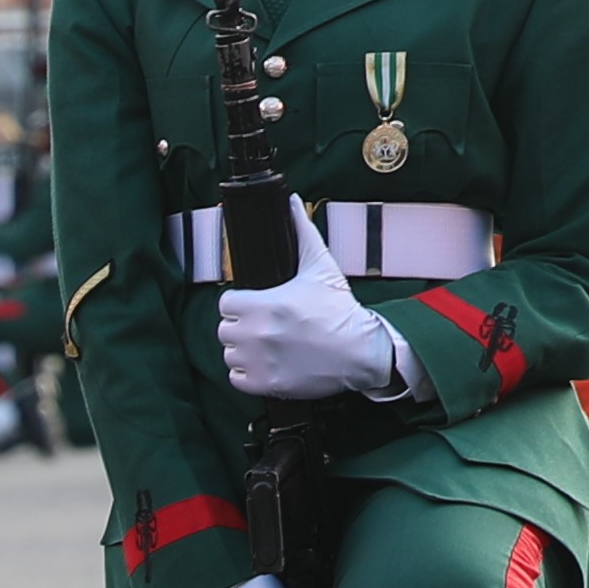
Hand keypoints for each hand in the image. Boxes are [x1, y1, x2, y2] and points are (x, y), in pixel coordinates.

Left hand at [213, 210, 412, 402]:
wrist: (362, 350)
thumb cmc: (341, 309)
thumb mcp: (321, 268)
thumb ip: (302, 232)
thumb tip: (292, 202)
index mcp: (265, 304)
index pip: (226, 304)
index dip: (241, 304)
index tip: (258, 306)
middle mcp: (257, 334)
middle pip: (226, 329)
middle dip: (243, 327)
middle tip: (267, 327)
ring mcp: (260, 362)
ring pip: (230, 354)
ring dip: (244, 351)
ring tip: (269, 346)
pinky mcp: (265, 385)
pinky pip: (236, 378)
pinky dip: (249, 374)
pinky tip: (269, 365)